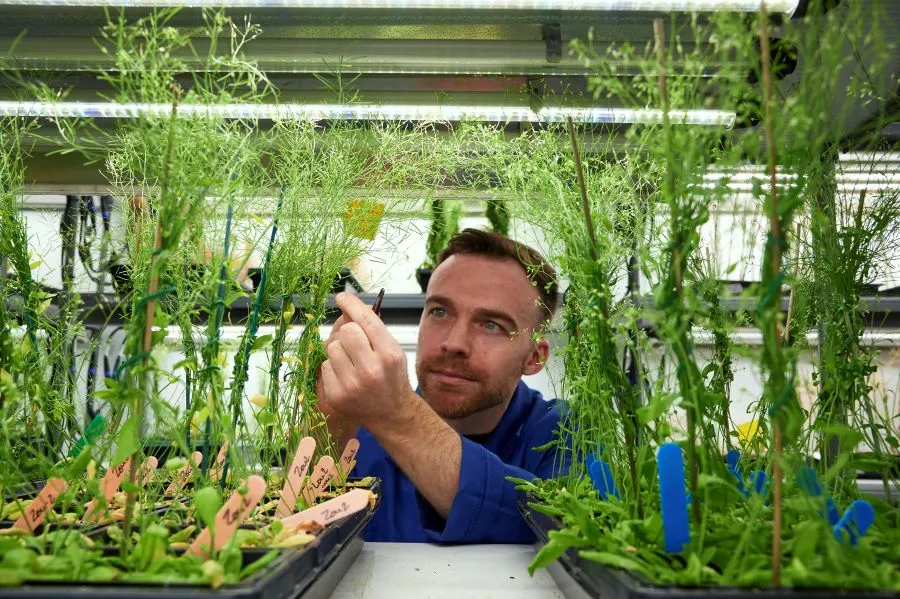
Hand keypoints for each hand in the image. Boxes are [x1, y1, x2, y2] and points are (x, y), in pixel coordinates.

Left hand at [319, 292, 415, 430]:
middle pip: (346, 331)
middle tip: (355, 343)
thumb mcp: (392, 350)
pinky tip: (346, 377)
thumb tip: (349, 307)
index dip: (351, 304)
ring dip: (339, 351)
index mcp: (389, 354)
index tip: (342, 297)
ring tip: (352, 363)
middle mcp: (371, 369)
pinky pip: (325, 366)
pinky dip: (333, 368)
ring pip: (331, 348)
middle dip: (349, 333)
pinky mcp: (336, 395)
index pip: (366, 320)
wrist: (392, 413)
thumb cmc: (392, 378)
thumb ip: (373, 329)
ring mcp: (352, 384)